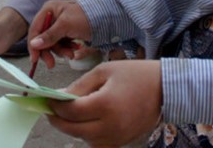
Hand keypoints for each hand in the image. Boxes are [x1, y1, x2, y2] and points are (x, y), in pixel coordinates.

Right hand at [27, 0, 91, 70]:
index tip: (35, 59)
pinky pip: (62, 43)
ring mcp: (60, 24)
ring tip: (71, 54)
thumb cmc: (85, 17)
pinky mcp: (67, 31)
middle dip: (49, 51)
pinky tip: (76, 48)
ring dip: (60, 51)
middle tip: (52, 65)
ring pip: (52, 43)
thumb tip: (33, 44)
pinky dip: (67, 48)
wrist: (107, 18)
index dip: (33, 45)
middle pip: (42, 38)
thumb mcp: (65, 25)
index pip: (35, 29)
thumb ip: (49, 35)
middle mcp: (52, 16)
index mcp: (49, 10)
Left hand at [47, 61, 163, 147]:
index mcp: (105, 105)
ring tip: (70, 113)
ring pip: (82, 139)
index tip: (47, 97)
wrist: (166, 90)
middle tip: (51, 108)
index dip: (54, 105)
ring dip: (72, 127)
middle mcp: (110, 126)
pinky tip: (87, 121)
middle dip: (57, 119)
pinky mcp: (121, 143)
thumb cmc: (135, 75)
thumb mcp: (104, 71)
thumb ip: (79, 86)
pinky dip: (87, 134)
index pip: (69, 111)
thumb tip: (59, 97)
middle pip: (72, 130)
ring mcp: (116, 138)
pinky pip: (96, 144)